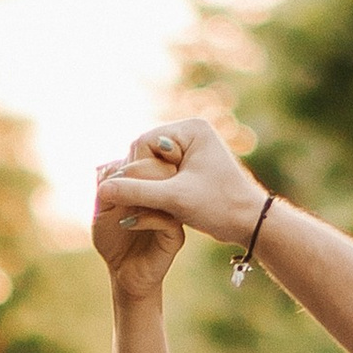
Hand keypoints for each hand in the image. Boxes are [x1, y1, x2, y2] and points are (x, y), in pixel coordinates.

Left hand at [90, 160, 185, 302]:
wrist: (122, 274)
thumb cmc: (113, 239)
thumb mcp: (102, 208)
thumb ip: (106, 184)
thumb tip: (112, 163)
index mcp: (152, 183)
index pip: (151, 157)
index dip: (131, 159)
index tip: (110, 174)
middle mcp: (167, 195)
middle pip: (163, 167)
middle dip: (137, 171)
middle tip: (116, 184)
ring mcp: (174, 214)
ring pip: (168, 190)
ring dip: (140, 190)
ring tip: (119, 200)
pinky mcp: (176, 235)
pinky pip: (168, 218)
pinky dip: (145, 217)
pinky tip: (125, 223)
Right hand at [97, 117, 268, 252]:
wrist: (250, 223)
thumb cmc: (219, 207)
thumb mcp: (174, 200)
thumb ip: (137, 193)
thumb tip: (102, 191)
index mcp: (191, 129)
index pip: (144, 142)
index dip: (137, 169)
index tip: (143, 195)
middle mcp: (190, 133)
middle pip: (145, 153)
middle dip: (143, 179)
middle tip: (148, 204)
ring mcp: (190, 149)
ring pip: (151, 166)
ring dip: (149, 187)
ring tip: (157, 208)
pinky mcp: (189, 166)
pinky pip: (161, 175)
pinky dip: (157, 191)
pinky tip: (162, 208)